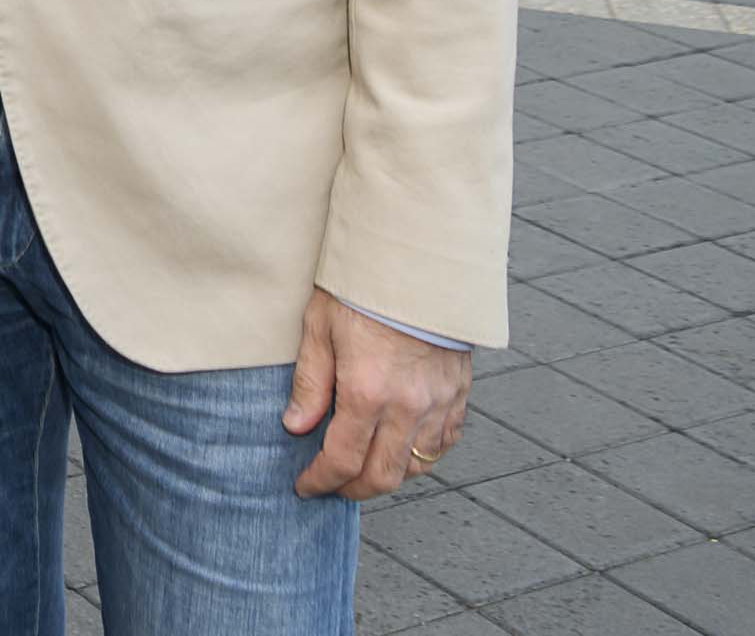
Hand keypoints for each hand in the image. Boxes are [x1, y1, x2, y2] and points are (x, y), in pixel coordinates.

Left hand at [283, 290, 467, 499]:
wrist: (418, 262)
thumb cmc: (363, 288)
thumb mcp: (320, 327)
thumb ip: (310, 382)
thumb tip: (296, 424)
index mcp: (367, 391)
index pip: (342, 459)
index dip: (321, 480)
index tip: (306, 485)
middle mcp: (407, 405)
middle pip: (382, 476)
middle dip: (352, 490)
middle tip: (332, 486)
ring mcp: (438, 402)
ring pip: (416, 466)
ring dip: (387, 476)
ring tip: (363, 469)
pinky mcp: (458, 394)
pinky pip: (443, 443)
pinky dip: (420, 455)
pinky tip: (400, 448)